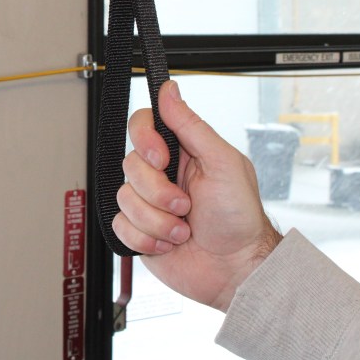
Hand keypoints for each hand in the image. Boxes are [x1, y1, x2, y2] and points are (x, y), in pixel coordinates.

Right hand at [112, 80, 281, 311]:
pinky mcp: (139, 230)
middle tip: (186, 205)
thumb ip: (192, 126)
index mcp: (182, 152)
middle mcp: (162, 174)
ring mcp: (149, 203)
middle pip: (131, 164)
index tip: (162, 158)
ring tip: (183, 230)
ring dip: (158, 221)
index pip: (144, 125)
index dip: (145, 139)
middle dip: (159, 192)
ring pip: (124, 199)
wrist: (236, 270)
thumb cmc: (239, 218)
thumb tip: (170, 90)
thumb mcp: (223, 163)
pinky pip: (121, 226)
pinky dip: (147, 239)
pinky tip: (169, 243)